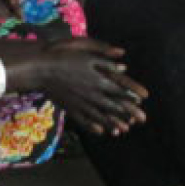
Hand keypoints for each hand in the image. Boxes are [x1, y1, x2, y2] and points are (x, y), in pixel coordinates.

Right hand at [31, 37, 147, 135]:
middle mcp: (92, 94)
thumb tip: (125, 67)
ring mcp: (81, 103)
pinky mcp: (70, 108)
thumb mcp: (87, 54)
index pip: (120, 90)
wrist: (42, 69)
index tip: (143, 101)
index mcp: (98, 80)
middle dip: (129, 113)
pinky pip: (84, 120)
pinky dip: (93, 126)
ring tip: (124, 129)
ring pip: (101, 116)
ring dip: (113, 123)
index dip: (132, 95)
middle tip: (141, 120)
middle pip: (114, 106)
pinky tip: (100, 131)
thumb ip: (106, 61)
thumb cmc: (64, 58)